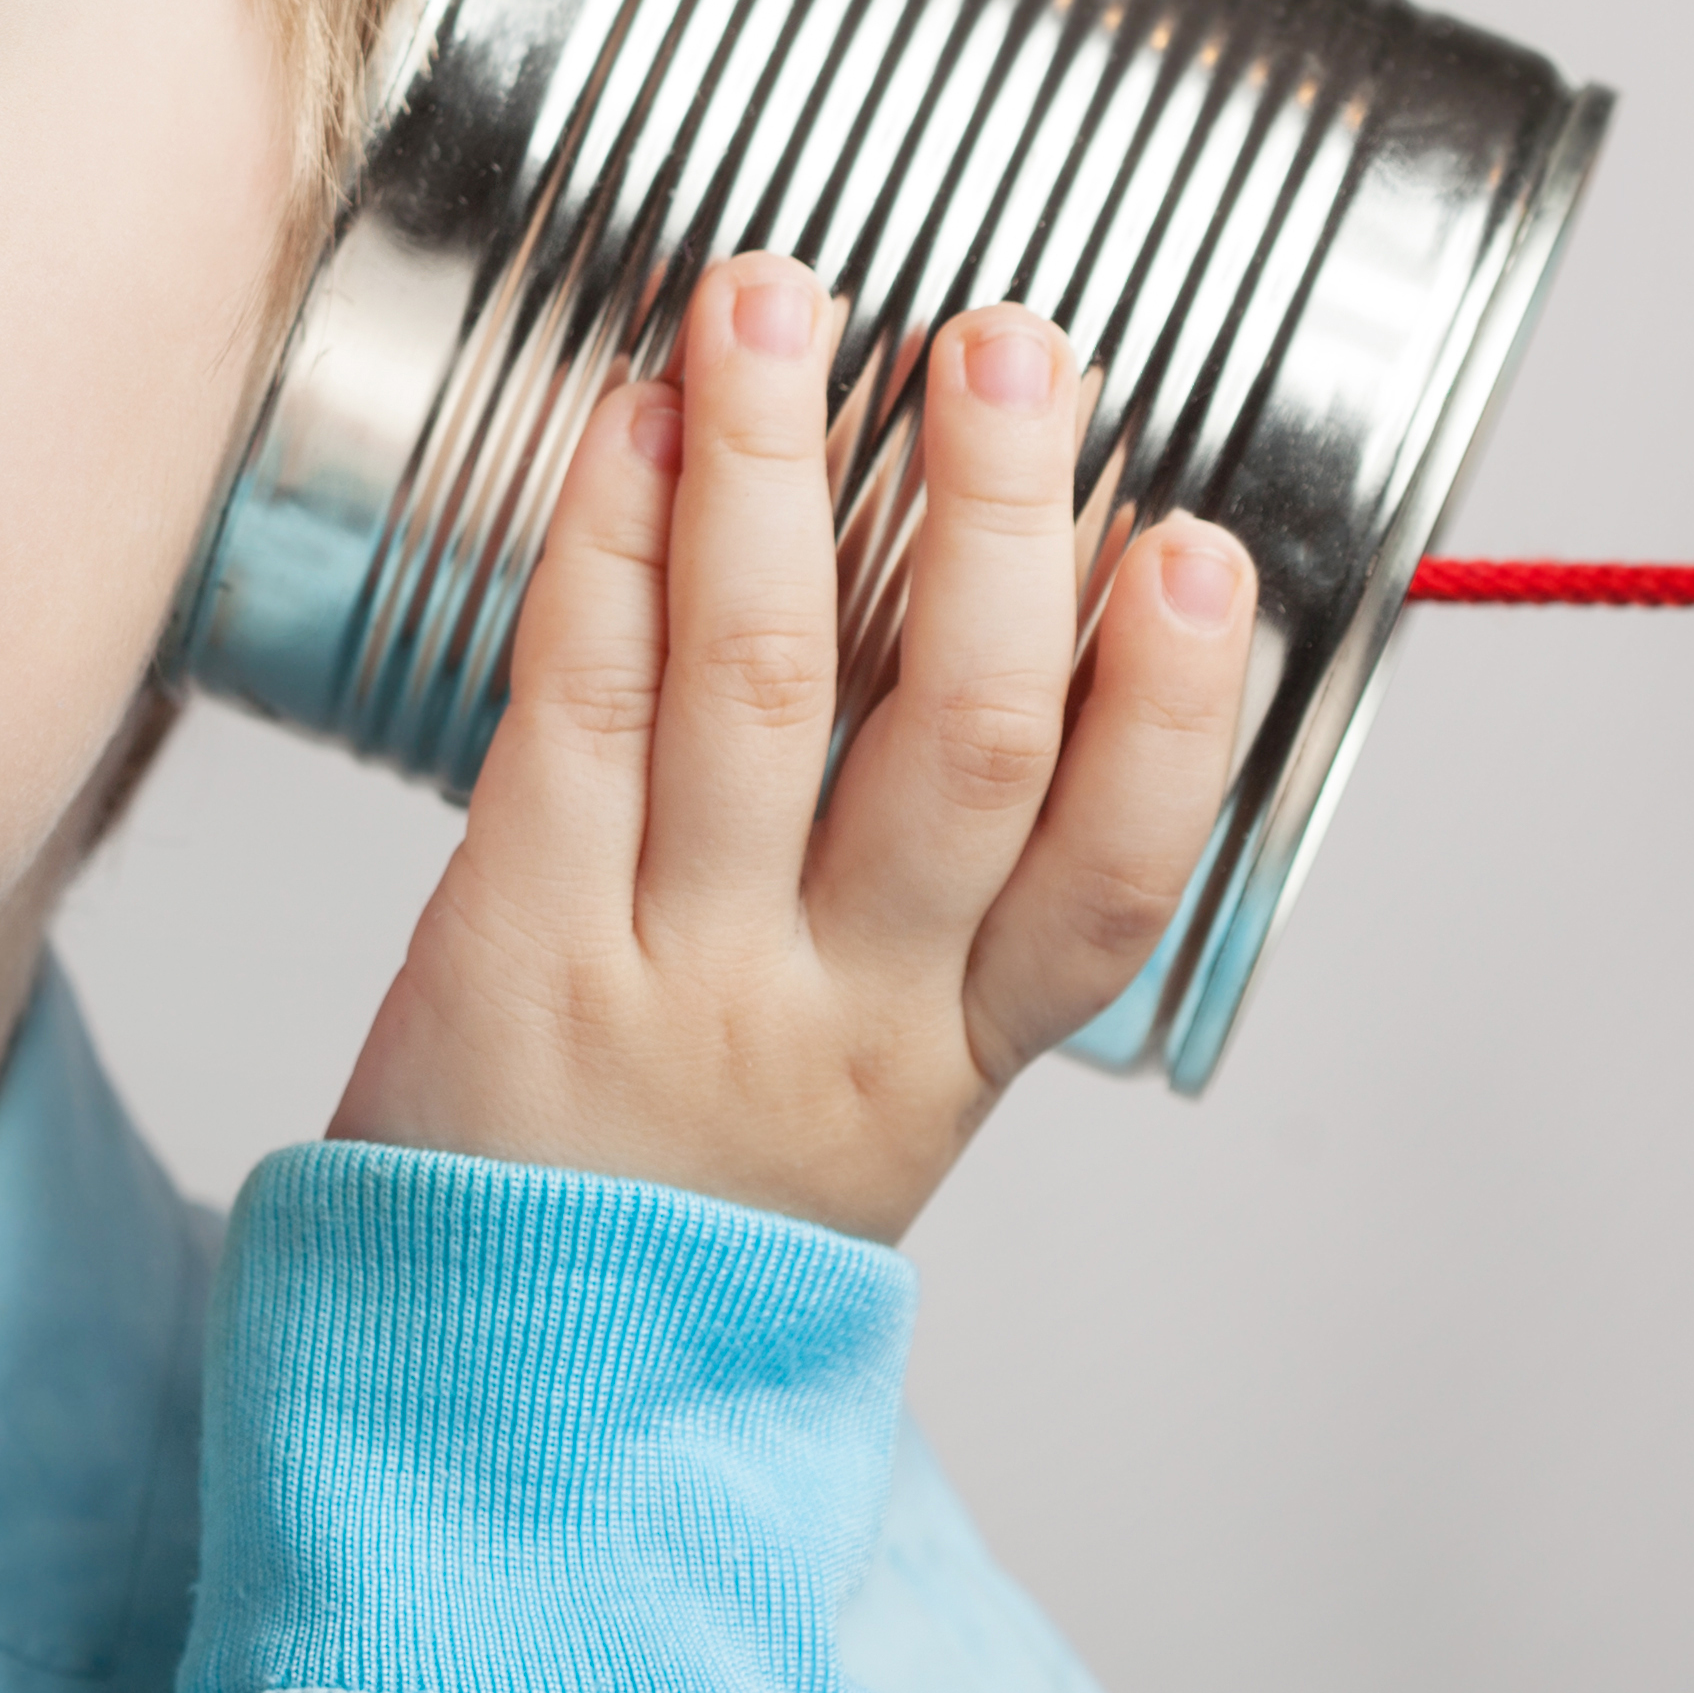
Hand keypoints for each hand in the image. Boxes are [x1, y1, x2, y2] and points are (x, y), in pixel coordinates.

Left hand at [324, 251, 1257, 1241]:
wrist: (493, 1391)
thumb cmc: (692, 1194)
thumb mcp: (879, 1092)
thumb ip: (954, 899)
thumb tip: (1043, 604)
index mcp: (960, 1052)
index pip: (1114, 875)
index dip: (1174, 704)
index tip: (1199, 548)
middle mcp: (839, 1014)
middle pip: (963, 745)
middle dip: (997, 525)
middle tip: (1008, 349)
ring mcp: (677, 975)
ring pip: (761, 687)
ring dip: (775, 469)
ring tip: (779, 301)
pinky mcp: (514, 939)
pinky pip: (575, 707)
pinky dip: (609, 543)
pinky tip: (632, 420)